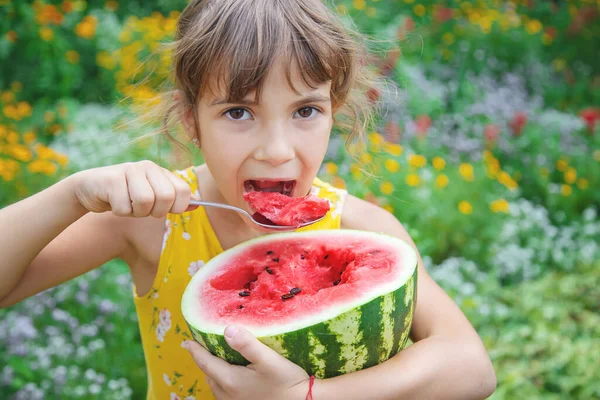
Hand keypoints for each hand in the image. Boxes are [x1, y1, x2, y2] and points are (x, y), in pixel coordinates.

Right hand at [68, 160, 196, 216]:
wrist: (89, 190)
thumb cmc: (126, 196)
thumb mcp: (153, 198)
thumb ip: (175, 201)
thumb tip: (198, 204)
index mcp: (161, 171)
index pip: (183, 191)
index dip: (177, 207)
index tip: (165, 209)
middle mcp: (147, 167)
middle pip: (166, 197)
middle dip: (155, 211)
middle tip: (143, 208)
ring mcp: (129, 170)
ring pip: (145, 202)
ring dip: (136, 213)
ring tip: (128, 204)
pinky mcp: (111, 179)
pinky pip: (124, 208)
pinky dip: (120, 212)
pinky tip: (113, 202)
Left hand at [185, 325, 311, 399]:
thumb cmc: (288, 381)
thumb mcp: (269, 359)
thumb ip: (247, 344)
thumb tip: (227, 328)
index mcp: (230, 380)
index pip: (205, 363)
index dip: (195, 350)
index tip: (186, 341)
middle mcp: (228, 394)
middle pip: (209, 375)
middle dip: (203, 360)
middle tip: (202, 347)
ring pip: (216, 386)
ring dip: (213, 372)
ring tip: (215, 359)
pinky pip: (225, 394)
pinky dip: (222, 382)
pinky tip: (232, 377)